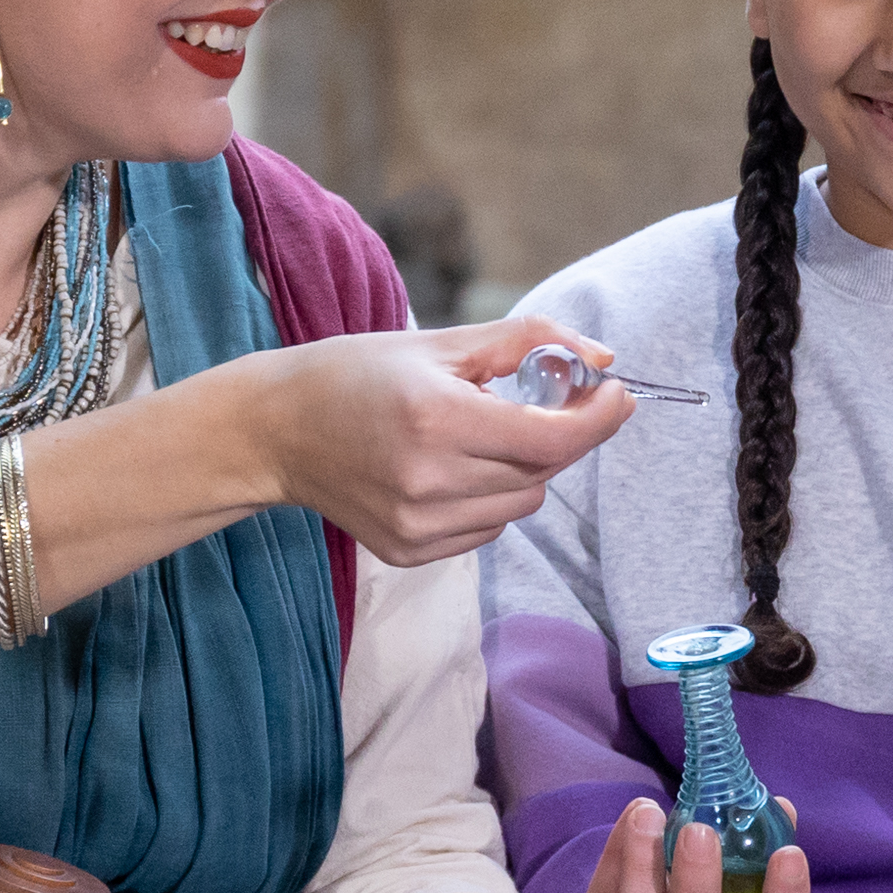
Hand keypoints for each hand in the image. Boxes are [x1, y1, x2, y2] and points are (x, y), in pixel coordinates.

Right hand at [228, 317, 625, 565]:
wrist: (274, 430)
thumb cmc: (356, 374)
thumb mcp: (438, 341)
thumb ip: (527, 342)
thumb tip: (603, 357)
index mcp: (436, 418)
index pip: (552, 437)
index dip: (598, 417)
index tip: (618, 393)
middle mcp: (428, 480)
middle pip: (543, 469)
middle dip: (558, 434)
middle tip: (541, 400)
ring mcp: (417, 524)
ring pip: (523, 503)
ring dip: (524, 468)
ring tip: (480, 434)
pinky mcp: (409, 551)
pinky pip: (489, 527)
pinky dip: (491, 497)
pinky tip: (452, 469)